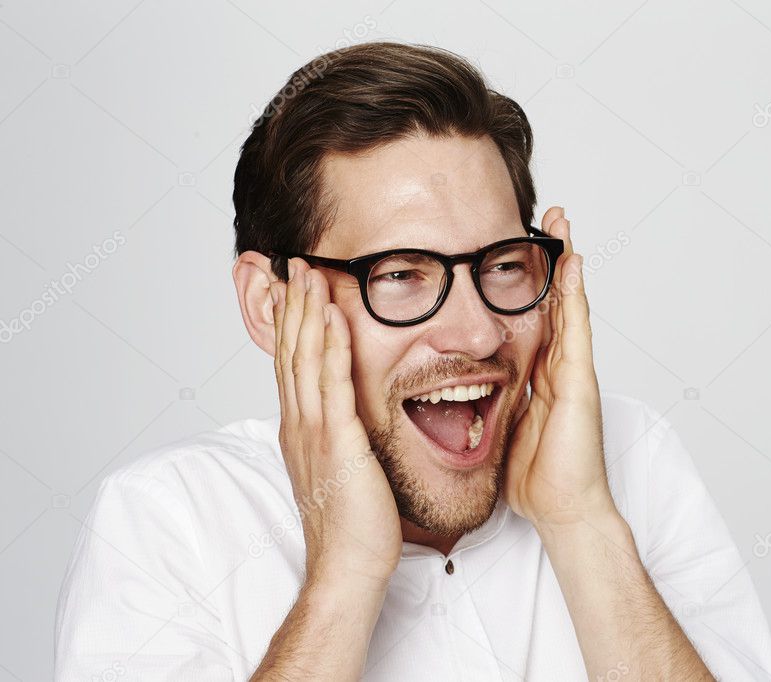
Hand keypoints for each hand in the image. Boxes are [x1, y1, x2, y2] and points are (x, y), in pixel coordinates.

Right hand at [270, 259, 401, 587]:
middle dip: (291, 305)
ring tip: (307, 271)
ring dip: (307, 311)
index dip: (289, 324)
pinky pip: (333, 383)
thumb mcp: (338, 468)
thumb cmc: (351, 524)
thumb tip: (344, 418)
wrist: (348, 565)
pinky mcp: (337, 441)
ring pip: (306, 358)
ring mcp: (313, 431)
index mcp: (299, 430)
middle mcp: (299, 424)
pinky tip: (334, 315)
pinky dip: (332, 345)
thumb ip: (337, 437)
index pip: (290, 365)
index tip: (289, 289)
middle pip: (290, 352)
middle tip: (291, 263)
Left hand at [503, 208, 617, 530]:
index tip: (513, 251)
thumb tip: (454, 396)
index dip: (529, 284)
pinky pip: (576, 328)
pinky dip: (575, 294)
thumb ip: (488, 406)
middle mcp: (558, 368)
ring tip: (561, 223)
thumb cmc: (537, 479)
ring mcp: (572, 372)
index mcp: (538, 377)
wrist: (563, 510)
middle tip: (546, 219)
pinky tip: (572, 263)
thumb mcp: (500, 430)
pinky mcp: (579, 382)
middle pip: (555, 301)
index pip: (533, 319)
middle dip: (550, 260)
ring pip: (569, 304)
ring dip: (565, 262)